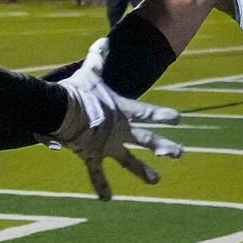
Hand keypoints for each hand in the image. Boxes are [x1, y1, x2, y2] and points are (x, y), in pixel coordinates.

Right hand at [52, 39, 184, 199]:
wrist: (62, 111)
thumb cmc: (77, 91)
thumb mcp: (89, 74)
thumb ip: (96, 59)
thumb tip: (102, 42)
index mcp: (122, 110)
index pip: (148, 112)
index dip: (164, 115)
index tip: (179, 120)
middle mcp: (120, 130)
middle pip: (147, 139)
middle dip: (164, 147)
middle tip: (180, 153)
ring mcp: (108, 146)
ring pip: (129, 161)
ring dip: (143, 171)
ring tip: (156, 180)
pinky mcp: (92, 156)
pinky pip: (97, 174)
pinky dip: (101, 186)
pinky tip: (107, 199)